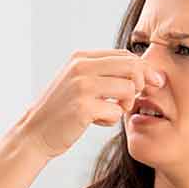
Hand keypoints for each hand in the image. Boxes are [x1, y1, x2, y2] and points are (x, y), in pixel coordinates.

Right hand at [20, 48, 164, 159]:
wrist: (35, 132)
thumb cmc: (63, 110)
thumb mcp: (80, 81)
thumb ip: (104, 73)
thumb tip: (144, 70)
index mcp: (82, 57)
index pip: (125, 55)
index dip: (144, 69)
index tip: (153, 83)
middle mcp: (81, 67)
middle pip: (132, 67)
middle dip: (141, 83)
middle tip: (131, 100)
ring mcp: (81, 86)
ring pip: (128, 89)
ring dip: (125, 104)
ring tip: (109, 111)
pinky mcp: (83, 107)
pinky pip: (117, 111)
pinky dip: (111, 120)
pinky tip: (95, 121)